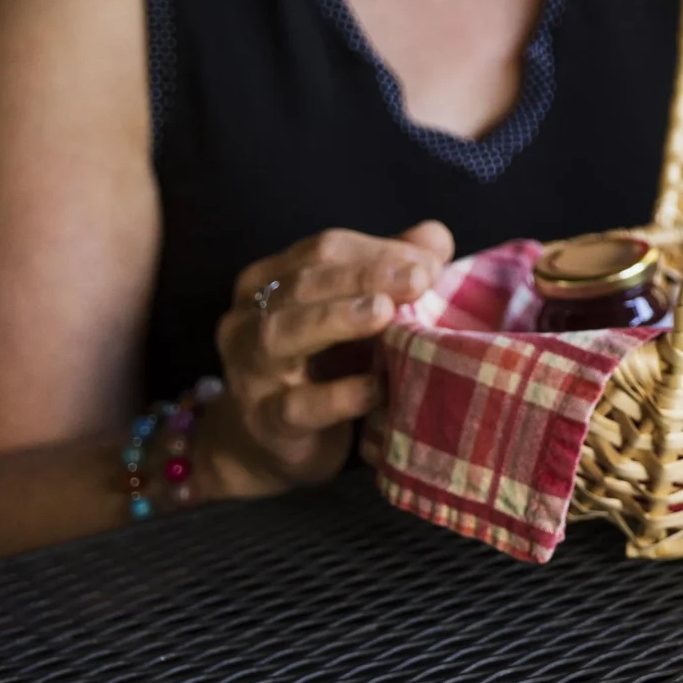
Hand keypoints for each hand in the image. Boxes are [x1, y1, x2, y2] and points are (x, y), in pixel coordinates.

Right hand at [203, 221, 454, 498]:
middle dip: (364, 276)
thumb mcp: (356, 311)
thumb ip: (392, 271)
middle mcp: (246, 319)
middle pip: (303, 284)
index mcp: (269, 281)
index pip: (323, 251)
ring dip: (336, 319)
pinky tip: (377, 387)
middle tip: (419, 279)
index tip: (431, 264)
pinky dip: (338, 395)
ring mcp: (249, 372)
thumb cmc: (324, 365)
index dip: (378, 252)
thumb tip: (435, 239)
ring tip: (384, 312)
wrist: (274, 444)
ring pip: (281, 334)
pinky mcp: (264, 422)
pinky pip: (296, 406)